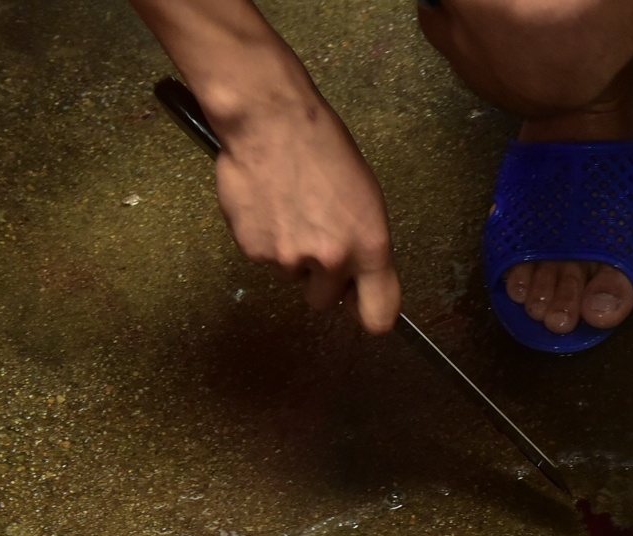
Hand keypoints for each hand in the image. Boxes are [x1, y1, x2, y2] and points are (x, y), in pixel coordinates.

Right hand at [209, 78, 400, 333]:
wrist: (271, 122)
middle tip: (315, 240)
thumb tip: (359, 281)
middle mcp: (332, 260)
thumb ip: (365, 247)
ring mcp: (289, 259)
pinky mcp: (253, 250)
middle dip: (321, 280)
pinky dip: (264, 239)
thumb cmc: (325, 151)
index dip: (368, 314)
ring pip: (292, 278)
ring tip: (290, 210)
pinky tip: (268, 205)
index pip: (378, 318)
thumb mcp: (366, 199)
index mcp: (370, 248)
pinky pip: (263, 259)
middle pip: (325, 302)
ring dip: (292, 255)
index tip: (361, 306)